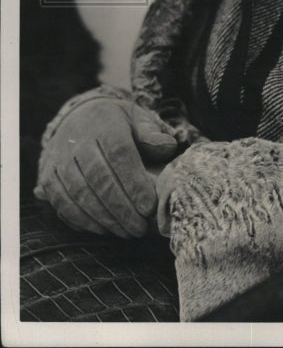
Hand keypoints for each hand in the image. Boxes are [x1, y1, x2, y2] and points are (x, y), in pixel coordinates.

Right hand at [35, 97, 177, 237]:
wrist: (79, 117)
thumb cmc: (118, 124)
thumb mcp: (137, 119)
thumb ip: (152, 134)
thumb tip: (168, 147)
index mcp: (104, 123)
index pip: (119, 154)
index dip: (134, 182)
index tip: (149, 207)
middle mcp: (77, 140)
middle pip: (99, 178)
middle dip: (121, 207)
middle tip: (140, 227)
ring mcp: (59, 160)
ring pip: (79, 194)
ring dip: (104, 218)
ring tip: (127, 232)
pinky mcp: (47, 177)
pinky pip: (62, 203)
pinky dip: (83, 220)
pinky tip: (104, 229)